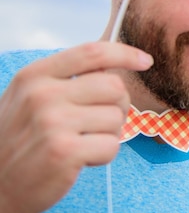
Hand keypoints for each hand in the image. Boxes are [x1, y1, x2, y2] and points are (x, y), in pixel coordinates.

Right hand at [0, 42, 152, 212]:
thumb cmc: (18, 141)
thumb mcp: (29, 98)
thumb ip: (65, 80)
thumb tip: (114, 67)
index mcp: (35, 76)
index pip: (91, 52)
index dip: (125, 53)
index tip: (145, 60)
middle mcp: (43, 95)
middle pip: (114, 86)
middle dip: (118, 105)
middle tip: (99, 123)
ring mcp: (53, 123)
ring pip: (116, 118)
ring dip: (108, 134)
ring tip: (81, 143)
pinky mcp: (64, 152)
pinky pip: (112, 146)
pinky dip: (103, 156)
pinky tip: (80, 160)